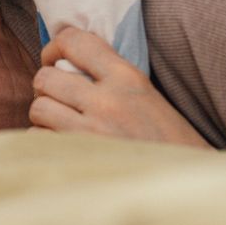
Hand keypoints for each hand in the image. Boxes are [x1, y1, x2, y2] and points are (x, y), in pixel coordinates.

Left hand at [29, 26, 208, 147]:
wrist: (186, 184)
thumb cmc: (169, 141)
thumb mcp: (147, 96)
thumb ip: (110, 77)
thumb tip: (62, 64)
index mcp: (128, 77)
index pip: (73, 41)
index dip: (54, 47)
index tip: (53, 59)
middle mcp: (108, 101)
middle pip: (45, 78)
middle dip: (46, 87)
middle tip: (57, 98)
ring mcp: (93, 133)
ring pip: (39, 108)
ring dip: (44, 115)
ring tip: (61, 123)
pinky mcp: (82, 160)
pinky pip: (41, 140)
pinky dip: (45, 142)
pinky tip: (65, 147)